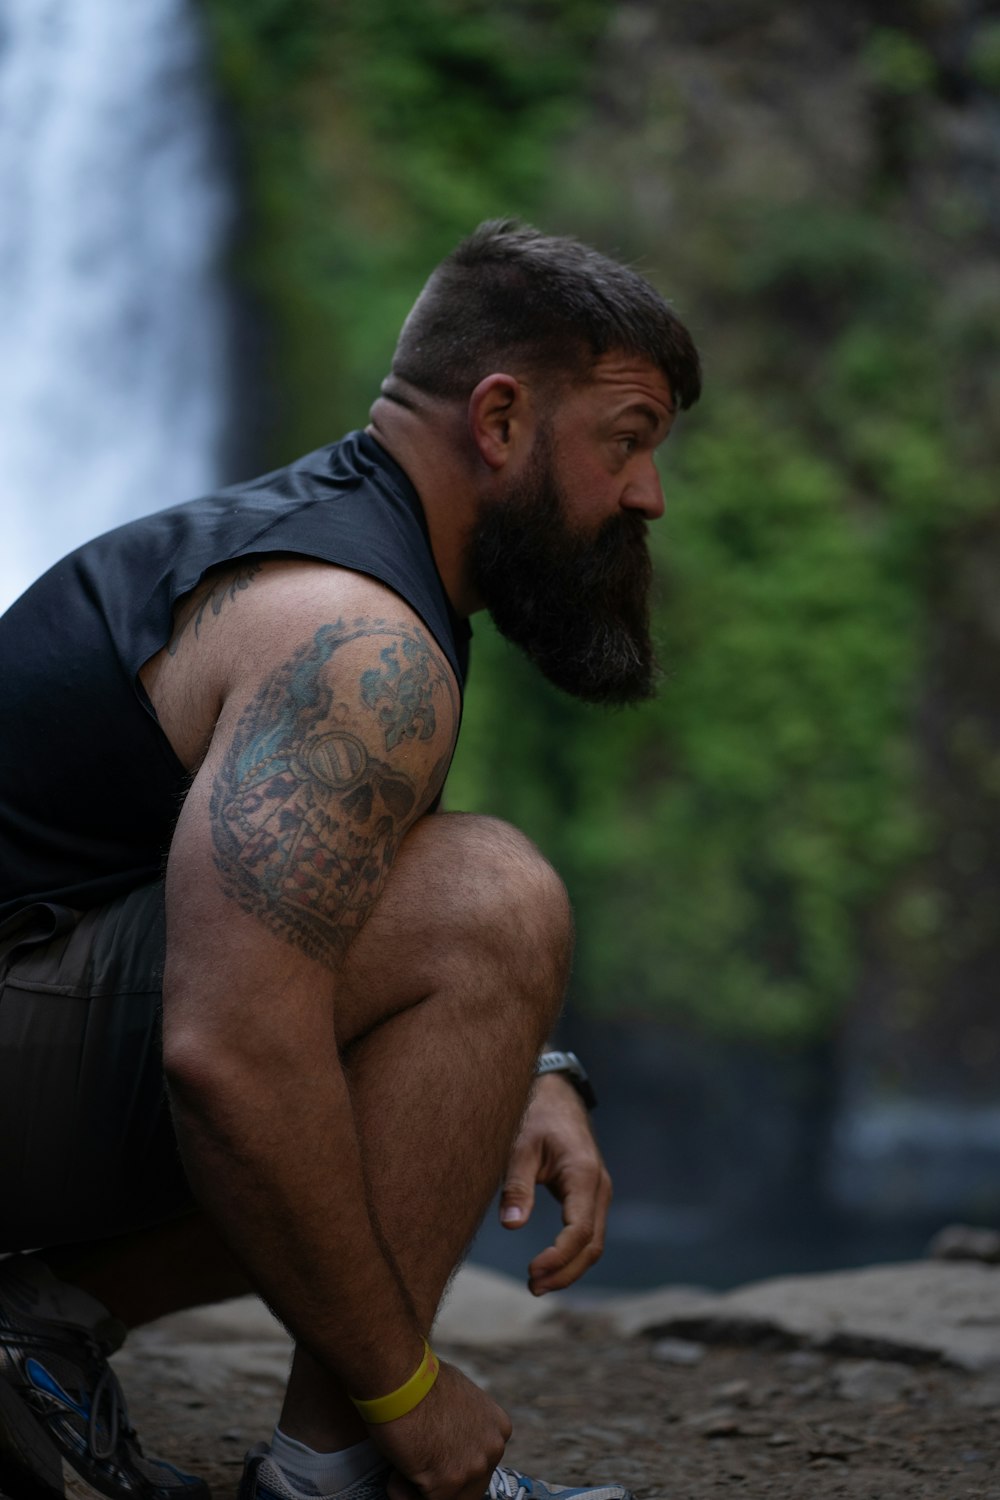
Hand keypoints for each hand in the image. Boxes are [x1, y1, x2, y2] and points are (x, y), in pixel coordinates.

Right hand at [377, 1360, 511, 1499]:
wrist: (400, 1377)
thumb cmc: (418, 1379)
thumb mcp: (458, 1395)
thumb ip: (464, 1421)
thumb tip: (449, 1435)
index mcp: (498, 1427)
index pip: (478, 1463)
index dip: (452, 1465)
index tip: (433, 1462)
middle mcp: (493, 1449)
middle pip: (469, 1486)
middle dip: (439, 1482)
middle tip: (414, 1471)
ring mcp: (473, 1467)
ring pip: (448, 1497)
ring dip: (420, 1488)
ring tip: (400, 1470)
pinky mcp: (449, 1484)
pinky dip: (404, 1493)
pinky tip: (395, 1474)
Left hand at [498, 1073, 611, 1293]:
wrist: (554, 1091)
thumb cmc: (534, 1114)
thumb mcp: (519, 1146)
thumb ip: (516, 1185)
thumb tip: (511, 1226)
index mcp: (583, 1174)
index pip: (580, 1231)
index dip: (558, 1258)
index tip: (532, 1272)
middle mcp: (598, 1186)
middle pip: (592, 1245)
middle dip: (564, 1272)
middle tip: (532, 1287)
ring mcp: (597, 1191)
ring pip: (593, 1242)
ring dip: (569, 1267)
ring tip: (536, 1283)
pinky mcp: (589, 1193)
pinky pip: (588, 1232)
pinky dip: (572, 1253)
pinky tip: (548, 1264)